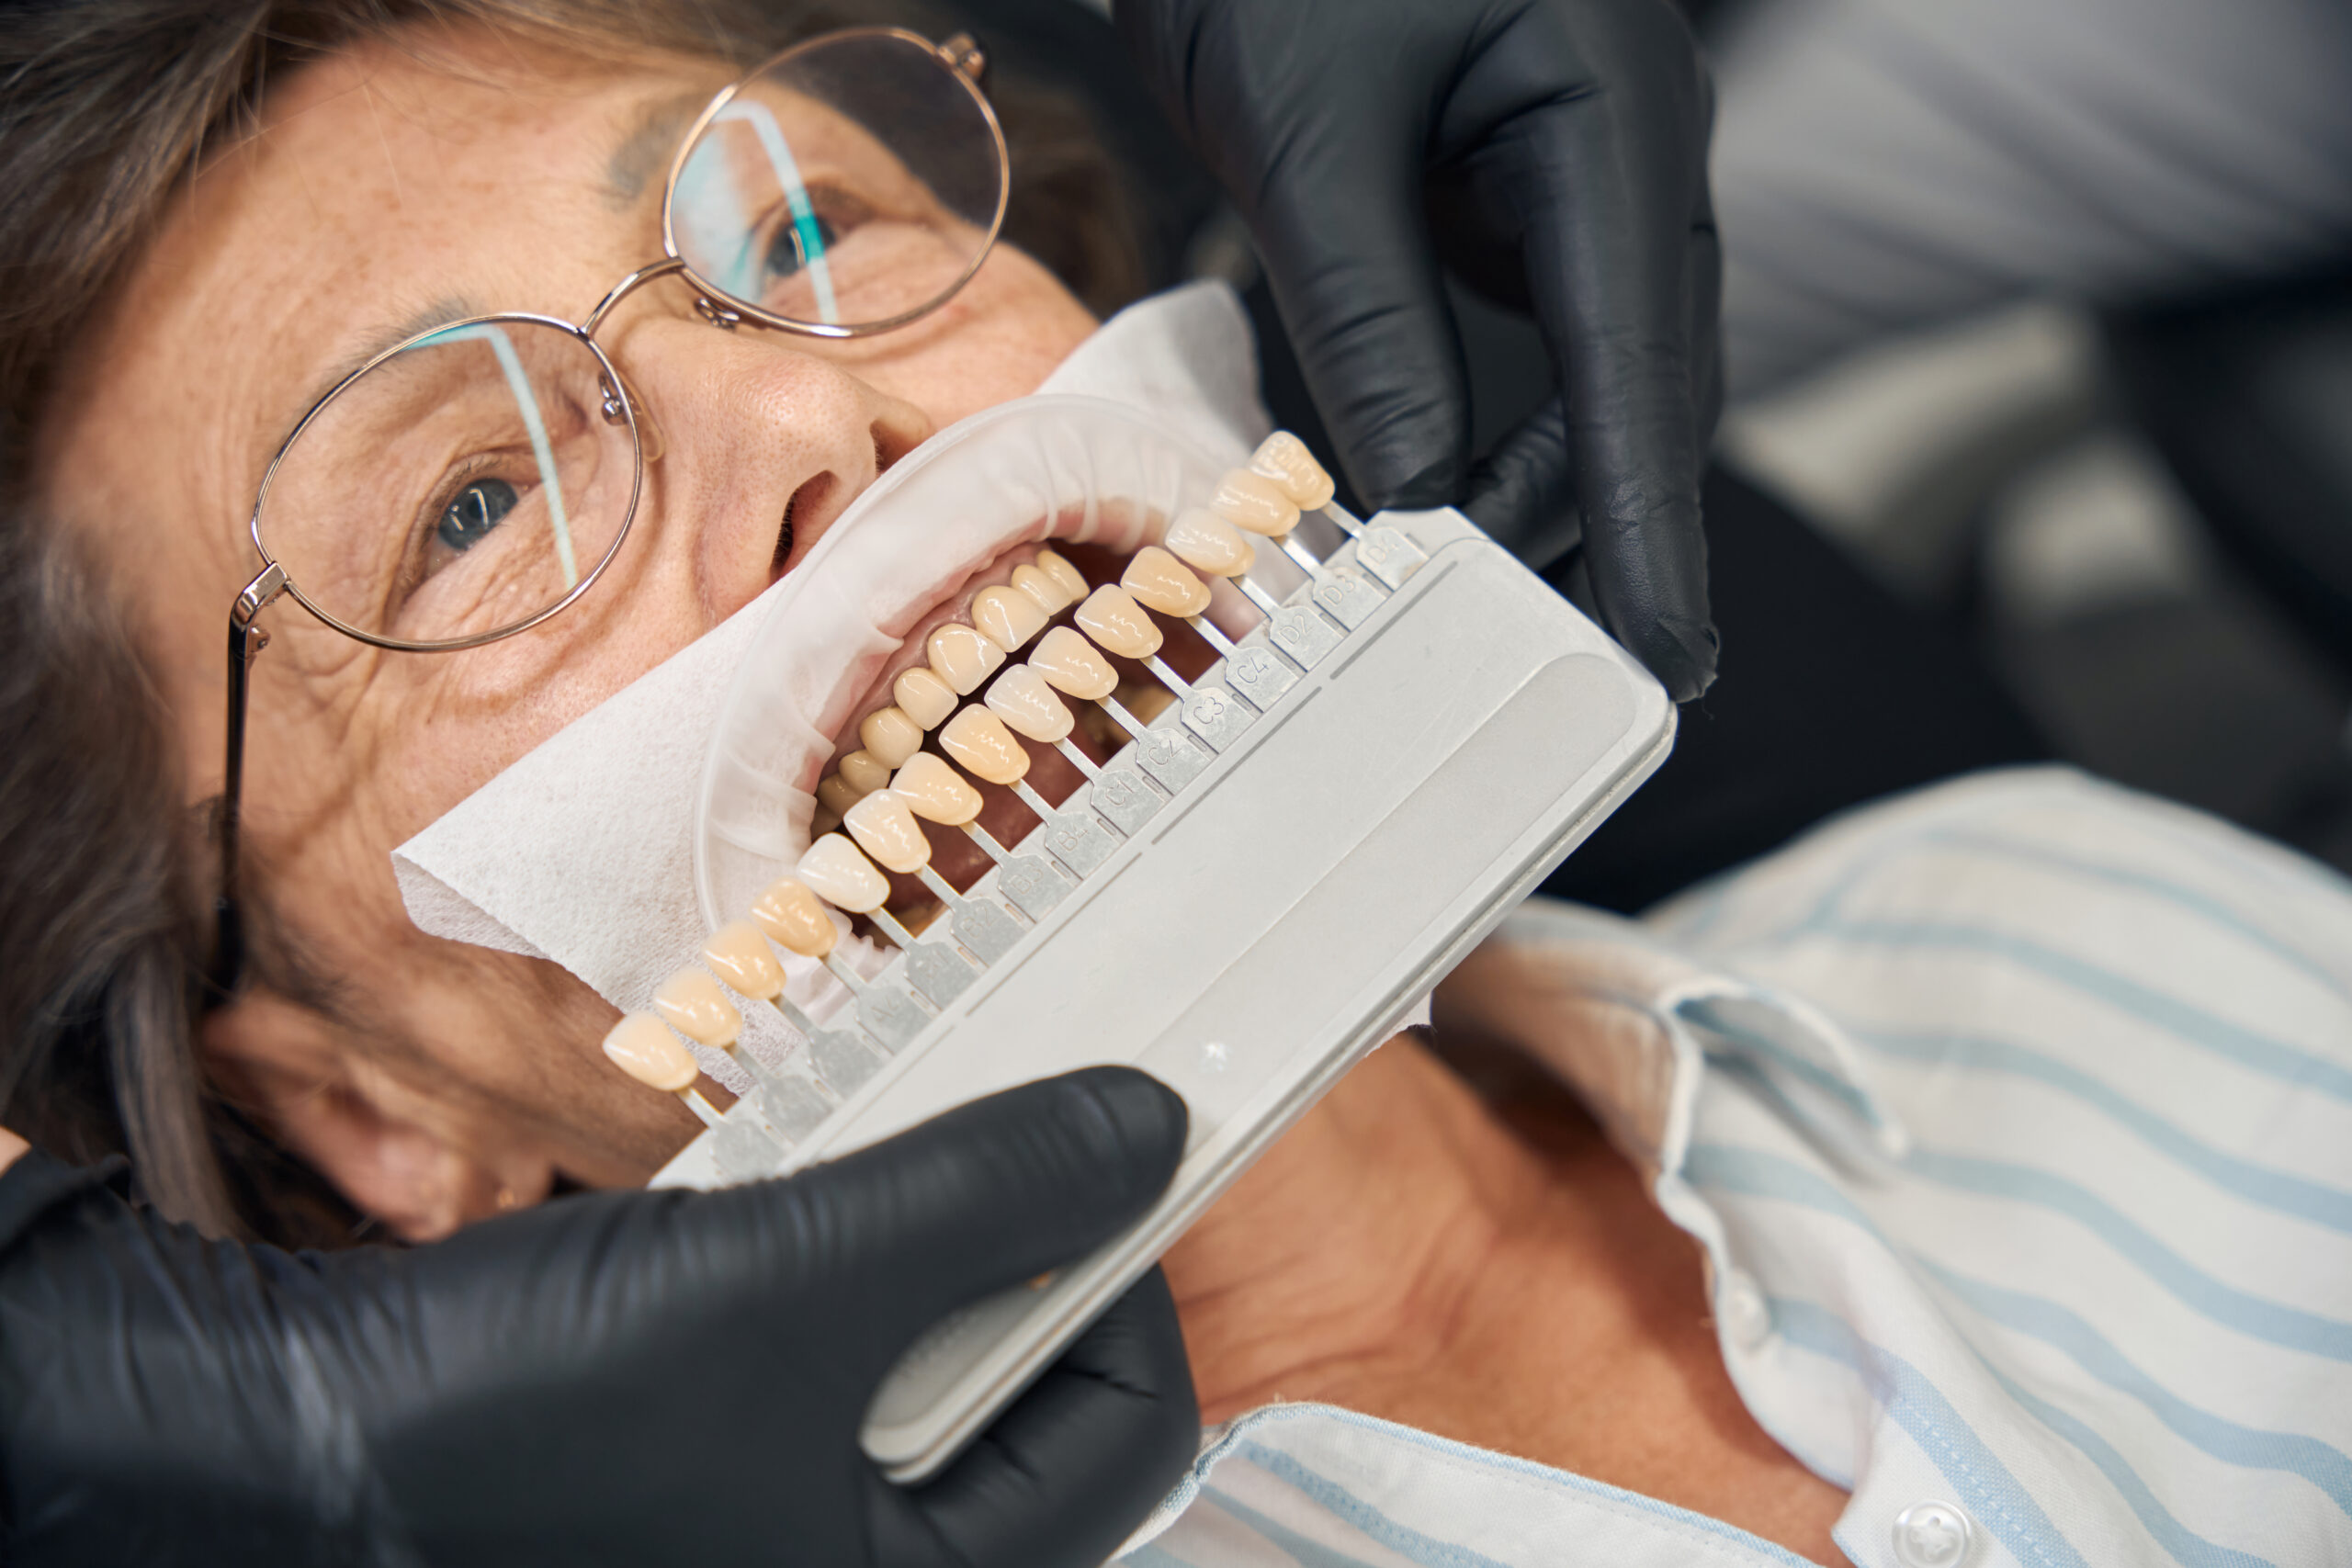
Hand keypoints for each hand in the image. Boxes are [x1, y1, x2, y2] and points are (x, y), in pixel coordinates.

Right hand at [0, 1067, 1193, 1567]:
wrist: (284, 1437)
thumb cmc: (522, 1413)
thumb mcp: (789, 1282)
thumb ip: (986, 1198)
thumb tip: (1144, 1128)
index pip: (1130, 1435)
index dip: (1127, 1276)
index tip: (1096, 1148)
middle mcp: (859, 1567)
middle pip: (1033, 1396)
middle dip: (1006, 1253)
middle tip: (972, 1131)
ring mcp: (785, 1520)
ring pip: (928, 1363)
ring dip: (911, 1245)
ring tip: (852, 1169)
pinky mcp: (721, 1465)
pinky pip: (832, 1358)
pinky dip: (830, 1265)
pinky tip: (776, 1205)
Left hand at [1119, 0, 1722, 699]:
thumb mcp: (1310, 134)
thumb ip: (1370, 319)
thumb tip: (1418, 491)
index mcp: (1612, 115)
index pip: (1647, 367)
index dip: (1655, 527)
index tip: (1670, 657)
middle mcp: (1623, 149)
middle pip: (1638, 384)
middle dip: (1578, 516)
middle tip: (1499, 641)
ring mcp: (1576, 164)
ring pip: (1587, 369)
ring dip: (1523, 475)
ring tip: (1443, 573)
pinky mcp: (1510, 180)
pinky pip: (1525, 329)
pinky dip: (1481, 415)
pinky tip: (1426, 475)